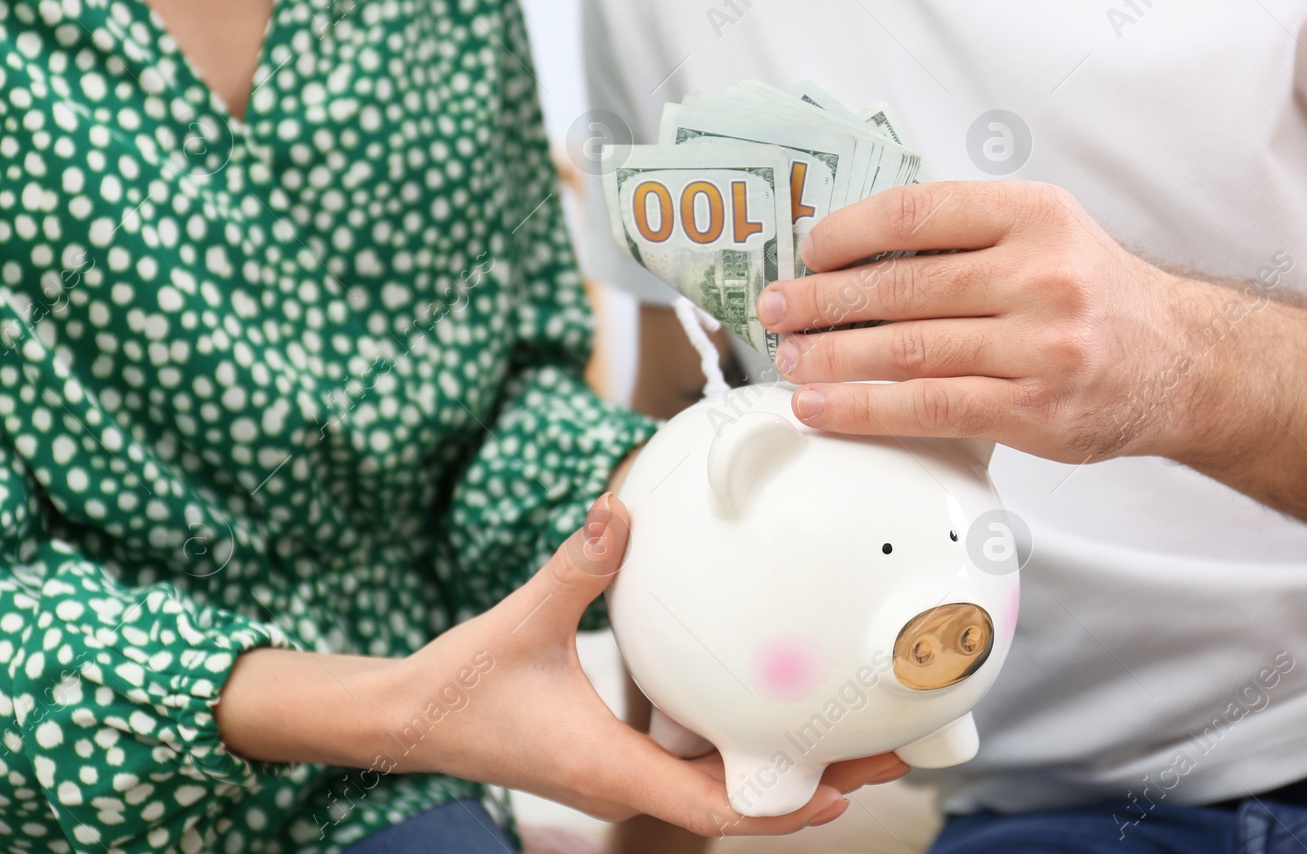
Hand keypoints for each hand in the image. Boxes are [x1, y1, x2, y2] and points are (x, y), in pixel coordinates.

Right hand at [219, 494, 907, 836]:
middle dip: (812, 784)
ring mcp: (620, 776)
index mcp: (609, 768)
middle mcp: (623, 783)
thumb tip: (616, 511)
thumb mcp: (520, 622)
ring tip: (848, 738)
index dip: (782, 806)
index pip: (712, 808)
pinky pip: (692, 769)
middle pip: (737, 804)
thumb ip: (573, 568)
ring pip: (719, 792)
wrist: (408, 719)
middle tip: (885, 751)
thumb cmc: (459, 685)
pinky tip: (768, 716)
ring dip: (782, 770)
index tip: (844, 787)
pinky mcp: (614, 759)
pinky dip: (740, 753)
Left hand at [756, 181, 1207, 462]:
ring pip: (907, 350)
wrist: (1182, 362)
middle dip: (823, 300)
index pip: (918, 213)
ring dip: (831, 356)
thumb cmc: (1098, 296)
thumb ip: (968, 235)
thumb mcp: (1048, 234)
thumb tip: (855, 253)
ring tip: (789, 358)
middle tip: (777, 308)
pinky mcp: (1034, 410)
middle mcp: (1041, 276)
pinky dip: (863, 408)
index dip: (849, 232)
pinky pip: (929, 408)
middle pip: (902, 287)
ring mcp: (1040, 346)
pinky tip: (822, 407)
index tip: (810, 250)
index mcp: (1036, 216)